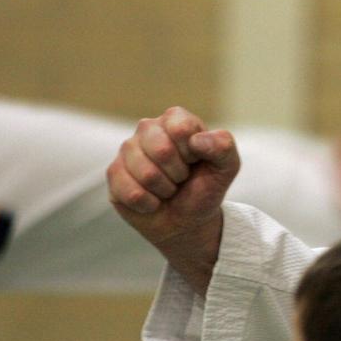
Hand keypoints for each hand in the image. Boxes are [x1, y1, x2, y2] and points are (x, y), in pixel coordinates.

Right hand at [107, 106, 239, 294]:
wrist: (187, 221)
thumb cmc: (205, 188)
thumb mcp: (227, 167)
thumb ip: (223, 146)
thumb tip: (196, 140)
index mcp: (175, 120)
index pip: (180, 128)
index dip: (192, 152)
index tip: (196, 161)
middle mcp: (148, 129)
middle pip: (161, 150)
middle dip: (178, 174)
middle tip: (181, 178)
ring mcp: (127, 150)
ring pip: (145, 173)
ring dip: (164, 190)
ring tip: (168, 189)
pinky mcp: (114, 174)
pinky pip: (131, 192)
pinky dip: (149, 203)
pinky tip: (152, 201)